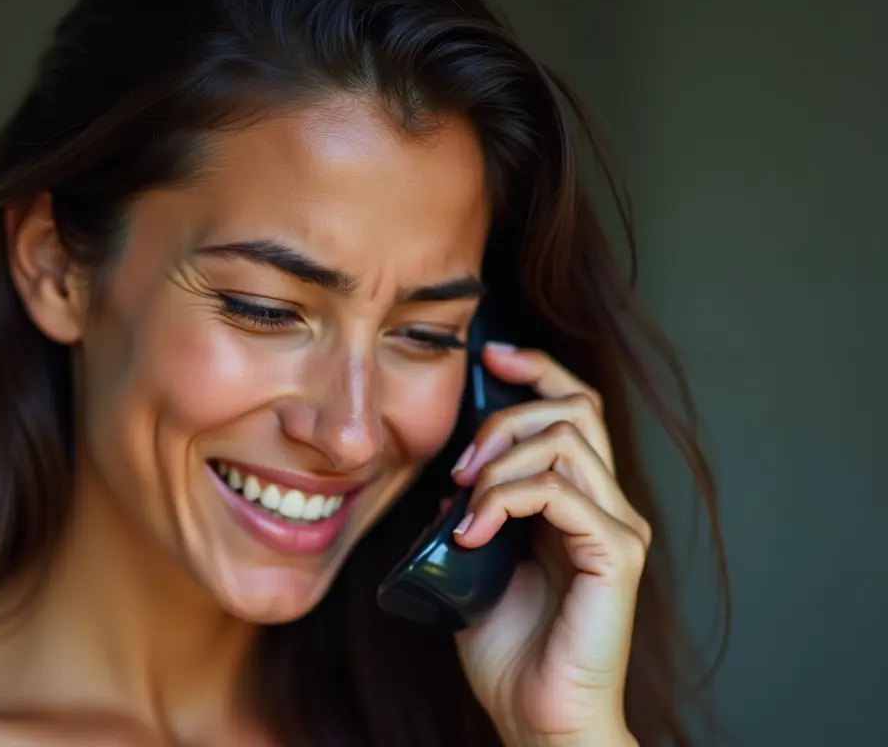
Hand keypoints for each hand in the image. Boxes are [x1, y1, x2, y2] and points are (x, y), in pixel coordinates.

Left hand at [449, 343, 647, 746]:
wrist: (536, 715)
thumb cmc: (510, 648)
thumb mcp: (473, 560)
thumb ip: (471, 513)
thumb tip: (450, 477)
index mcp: (578, 501)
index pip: (573, 408)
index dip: (537, 370)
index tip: (491, 357)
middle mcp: (607, 505)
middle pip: (575, 408)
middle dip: (507, 416)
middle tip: (461, 463)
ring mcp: (617, 528)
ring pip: (566, 440)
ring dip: (501, 461)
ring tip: (466, 503)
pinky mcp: (617, 555)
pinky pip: (561, 492)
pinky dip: (507, 499)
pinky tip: (474, 531)